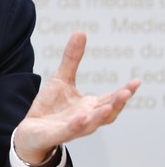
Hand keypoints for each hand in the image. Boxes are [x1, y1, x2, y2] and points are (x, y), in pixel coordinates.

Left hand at [14, 31, 140, 163]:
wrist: (30, 130)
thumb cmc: (50, 106)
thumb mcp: (61, 78)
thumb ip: (72, 59)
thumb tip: (81, 32)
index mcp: (90, 106)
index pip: (111, 100)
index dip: (124, 92)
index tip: (136, 82)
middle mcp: (85, 119)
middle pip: (106, 113)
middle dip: (117, 103)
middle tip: (127, 92)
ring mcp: (72, 128)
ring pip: (91, 124)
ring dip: (100, 116)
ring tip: (109, 106)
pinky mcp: (57, 134)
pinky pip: (69, 131)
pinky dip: (76, 125)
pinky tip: (81, 116)